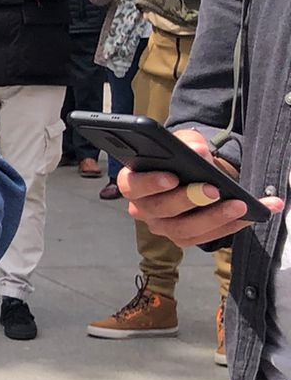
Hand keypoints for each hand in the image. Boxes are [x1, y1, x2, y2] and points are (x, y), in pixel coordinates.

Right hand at [119, 128, 280, 245]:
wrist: (195, 174)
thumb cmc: (182, 158)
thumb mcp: (184, 142)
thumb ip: (188, 142)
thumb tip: (197, 150)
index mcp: (133, 182)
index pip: (132, 185)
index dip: (149, 183)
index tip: (172, 178)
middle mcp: (142, 208)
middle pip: (159, 210)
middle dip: (188, 200)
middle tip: (213, 190)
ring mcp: (161, 226)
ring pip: (183, 229)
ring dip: (214, 218)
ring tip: (239, 205)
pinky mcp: (182, 237)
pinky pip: (204, 238)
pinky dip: (228, 227)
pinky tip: (248, 215)